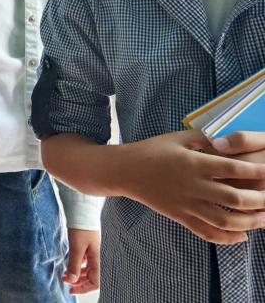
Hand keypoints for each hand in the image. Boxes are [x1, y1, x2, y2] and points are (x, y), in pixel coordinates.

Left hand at [64, 228, 99, 293]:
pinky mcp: (85, 247)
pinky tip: (68, 265)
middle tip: (64, 281)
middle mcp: (94, 258)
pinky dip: (76, 266)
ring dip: (76, 275)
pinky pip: (83, 262)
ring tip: (64, 274)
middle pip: (90, 278)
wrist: (82, 211)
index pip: (95, 283)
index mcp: (96, 260)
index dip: (84, 289)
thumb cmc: (81, 228)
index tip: (71, 290)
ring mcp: (90, 253)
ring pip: (86, 271)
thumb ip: (74, 264)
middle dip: (78, 282)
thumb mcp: (76, 247)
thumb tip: (72, 281)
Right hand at [119, 129, 264, 242]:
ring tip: (263, 219)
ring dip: (248, 222)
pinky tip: (242, 236)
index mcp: (192, 163)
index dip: (255, 171)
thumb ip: (203, 138)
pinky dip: (227, 238)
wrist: (125, 170)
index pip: (232, 169)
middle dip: (259, 200)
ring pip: (224, 220)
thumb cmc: (151, 150)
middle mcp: (192, 185)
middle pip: (233, 198)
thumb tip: (228, 140)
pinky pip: (207, 232)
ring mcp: (186, 204)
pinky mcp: (180, 217)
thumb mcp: (176, 138)